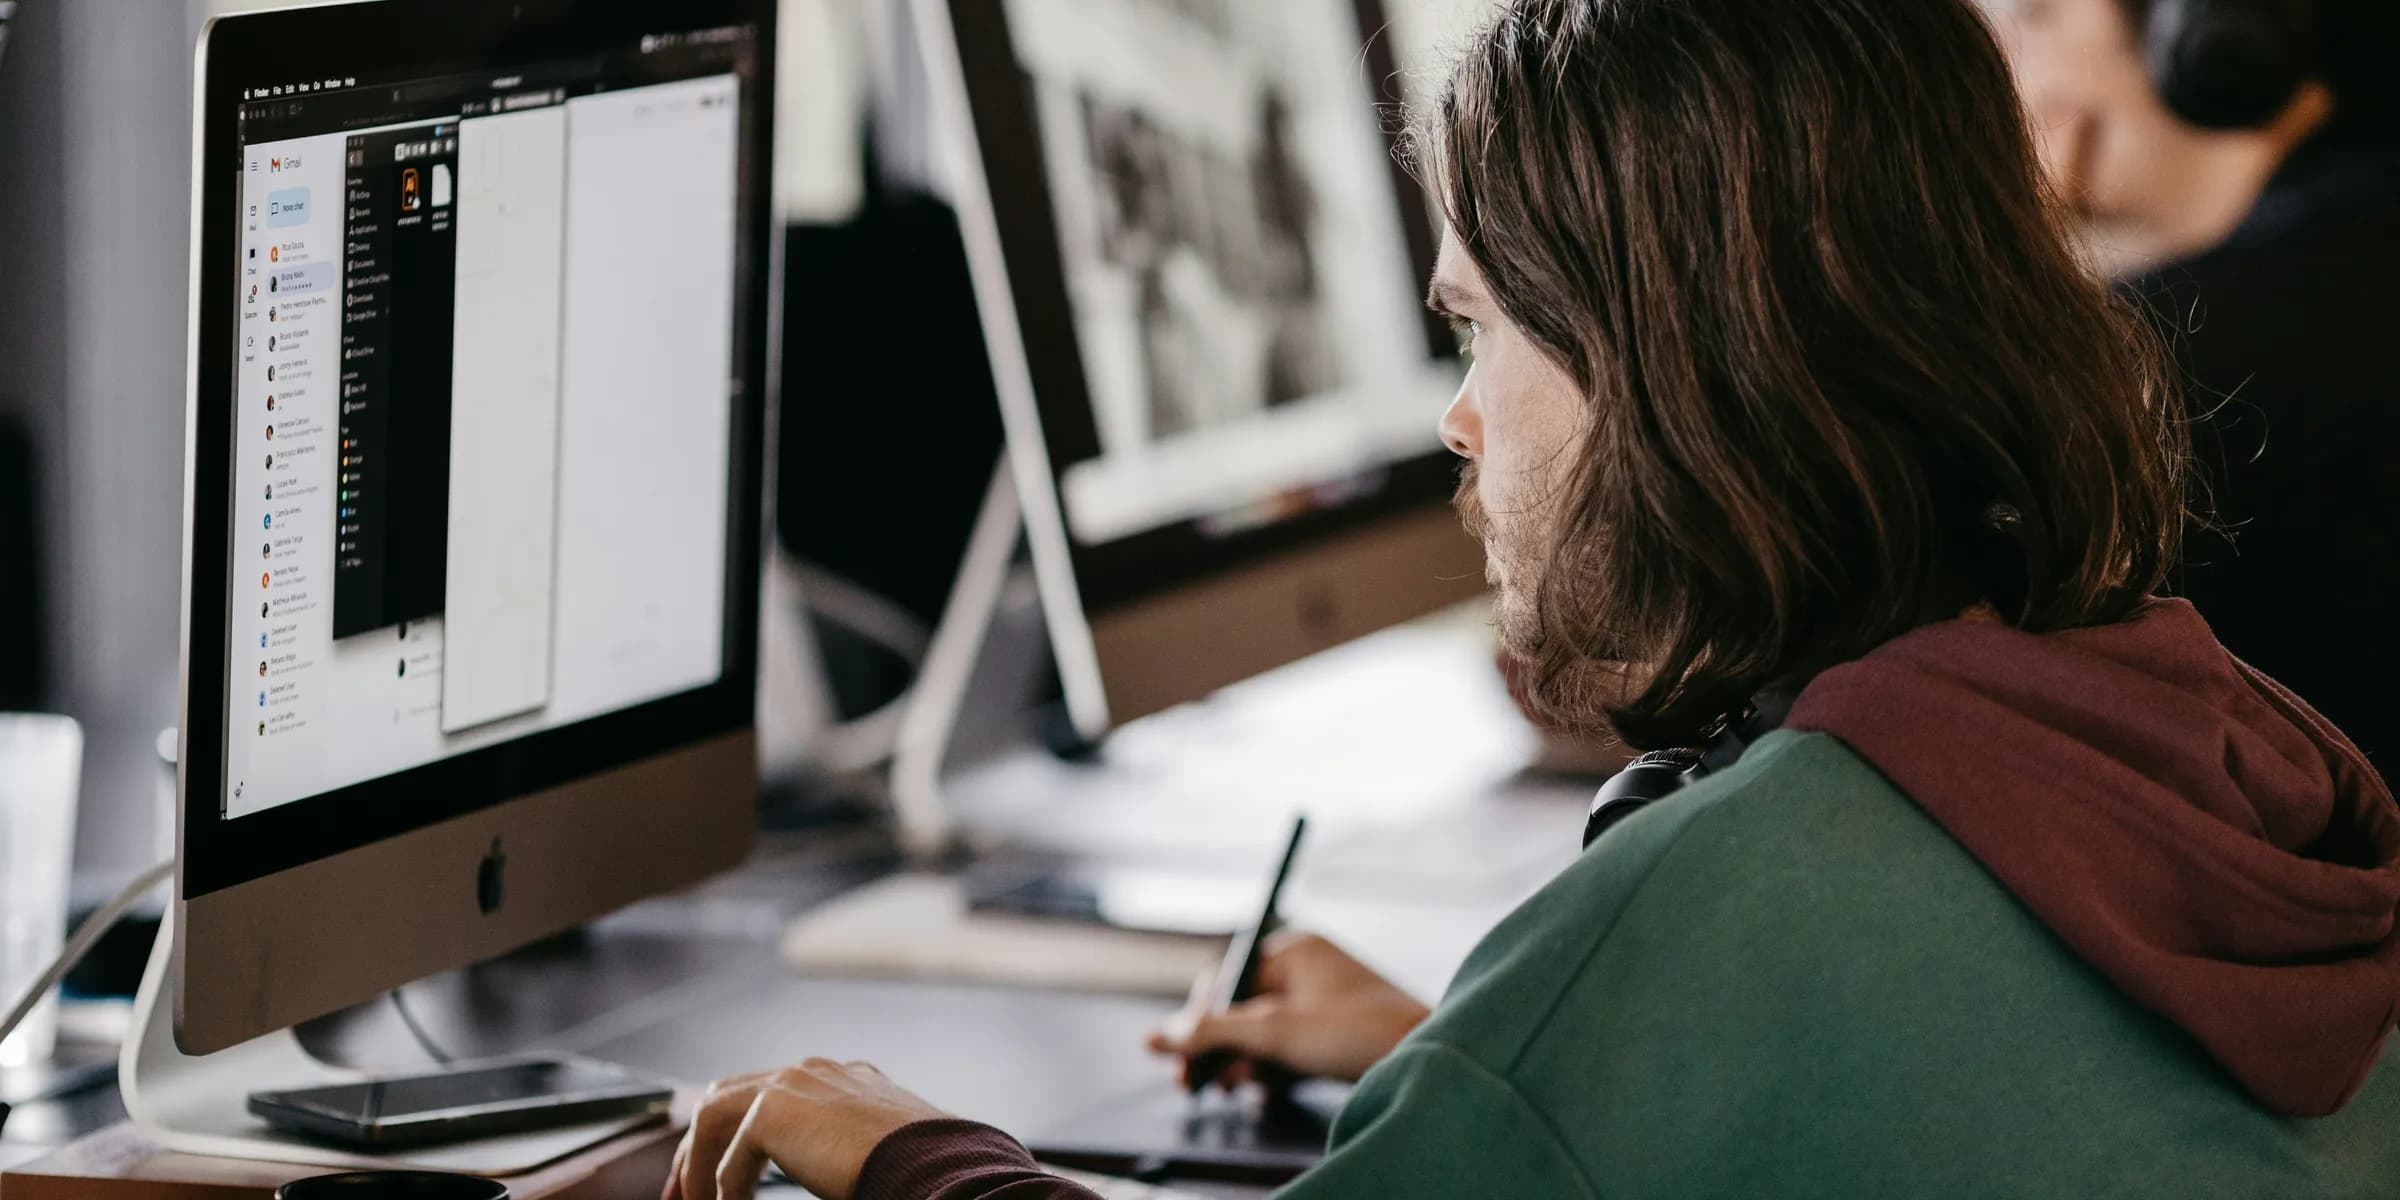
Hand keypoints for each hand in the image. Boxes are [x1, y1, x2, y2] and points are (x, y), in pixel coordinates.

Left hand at [663, 1059, 949, 1199]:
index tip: (724, 1179)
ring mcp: (794, 1080)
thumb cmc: (921, 1171)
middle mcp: (816, 1071)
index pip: (773, 1093)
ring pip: (716, 1115)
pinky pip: (729, 1154)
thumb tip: (830, 1177)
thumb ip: (838, 1155)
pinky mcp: (775, 1107)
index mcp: (845, 1079)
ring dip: (699, 1166)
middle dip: (700, 1144)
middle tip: (685, 1192)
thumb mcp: (874, 1155)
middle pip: (729, 1093)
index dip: (740, 1136)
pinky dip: (723, 1187)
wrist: (936, 1165)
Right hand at [1146, 932, 1428, 1086]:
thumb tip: (1158, 1038)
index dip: (1198, 1016)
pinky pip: (1290, 1050)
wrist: (1427, 1060)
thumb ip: (1212, 1032)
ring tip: (1236, 1087)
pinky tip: (1263, 1091)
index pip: (1226, 976)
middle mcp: (1308, 971)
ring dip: (1242, 1062)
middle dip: (1218, 1046)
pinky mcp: (1337, 1036)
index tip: (1182, 1054)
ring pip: (1263, 1033)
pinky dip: (1271, 1070)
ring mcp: (1324, 1004)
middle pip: (1241, 1008)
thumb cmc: (1357, 1033)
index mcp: (1295, 951)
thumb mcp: (1274, 1032)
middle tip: (1193, 1083)